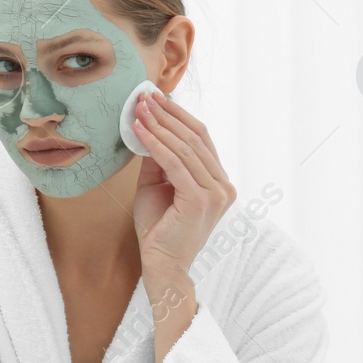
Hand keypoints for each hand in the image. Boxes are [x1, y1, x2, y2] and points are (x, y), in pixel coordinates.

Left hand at [131, 90, 234, 280]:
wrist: (162, 266)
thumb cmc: (159, 229)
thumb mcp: (157, 185)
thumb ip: (158, 158)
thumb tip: (148, 124)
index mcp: (219, 182)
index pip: (201, 139)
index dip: (178, 116)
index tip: (156, 98)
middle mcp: (224, 186)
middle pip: (196, 138)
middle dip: (168, 114)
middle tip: (145, 96)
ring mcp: (216, 194)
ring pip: (186, 148)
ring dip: (159, 125)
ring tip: (139, 108)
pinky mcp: (200, 201)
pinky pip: (175, 164)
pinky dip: (155, 144)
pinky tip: (139, 130)